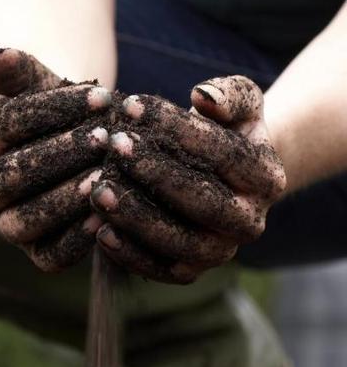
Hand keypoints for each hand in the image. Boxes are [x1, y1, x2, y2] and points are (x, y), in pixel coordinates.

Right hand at [0, 49, 111, 270]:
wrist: (73, 141)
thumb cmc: (54, 110)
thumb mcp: (37, 84)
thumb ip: (17, 71)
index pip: (1, 128)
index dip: (50, 111)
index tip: (100, 96)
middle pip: (8, 178)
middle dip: (60, 156)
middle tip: (105, 138)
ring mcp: (3, 226)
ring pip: (24, 221)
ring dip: (66, 199)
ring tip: (105, 175)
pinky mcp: (35, 253)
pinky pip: (50, 256)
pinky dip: (76, 240)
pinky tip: (104, 216)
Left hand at [91, 76, 286, 282]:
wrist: (220, 179)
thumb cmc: (224, 132)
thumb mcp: (239, 105)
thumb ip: (229, 94)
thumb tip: (203, 97)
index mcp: (267, 179)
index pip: (221, 153)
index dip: (175, 127)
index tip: (131, 105)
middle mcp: (250, 223)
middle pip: (203, 202)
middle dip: (154, 172)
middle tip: (113, 145)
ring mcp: (220, 252)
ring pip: (181, 243)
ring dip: (137, 218)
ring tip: (99, 190)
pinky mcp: (190, 272)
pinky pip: (160, 270)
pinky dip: (129, 255)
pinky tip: (99, 231)